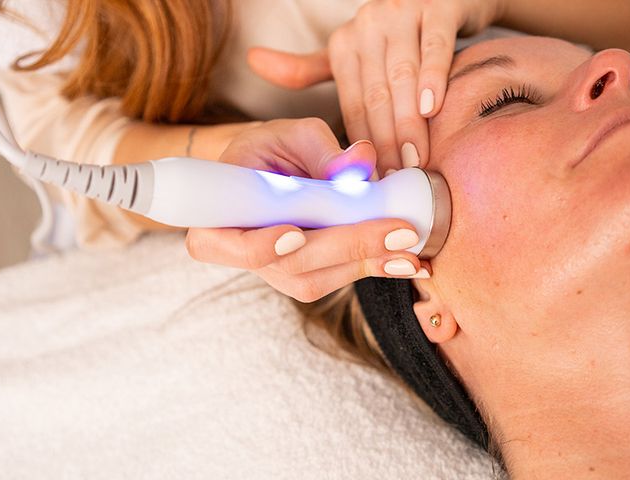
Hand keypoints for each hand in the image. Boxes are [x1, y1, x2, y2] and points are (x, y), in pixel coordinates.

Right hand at [185, 117, 429, 302]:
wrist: (268, 171)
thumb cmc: (270, 150)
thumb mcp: (289, 135)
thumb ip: (321, 148)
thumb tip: (361, 161)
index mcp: (218, 217)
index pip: (227, 244)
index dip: (258, 247)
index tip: (294, 235)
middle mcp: (243, 253)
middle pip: (290, 265)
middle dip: (348, 248)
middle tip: (397, 234)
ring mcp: (274, 271)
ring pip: (317, 279)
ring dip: (367, 264)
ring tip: (410, 251)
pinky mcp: (304, 275)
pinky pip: (337, 279)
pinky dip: (373, 268)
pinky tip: (407, 262)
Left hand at [247, 0, 504, 176]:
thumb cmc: (397, 35)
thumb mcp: (350, 51)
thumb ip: (308, 66)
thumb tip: (254, 60)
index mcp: (345, 44)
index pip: (352, 104)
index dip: (361, 143)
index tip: (372, 180)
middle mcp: (368, 26)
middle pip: (375, 94)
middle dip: (385, 141)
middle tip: (395, 177)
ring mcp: (402, 14)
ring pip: (402, 75)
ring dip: (408, 121)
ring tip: (415, 158)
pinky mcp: (438, 7)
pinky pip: (434, 46)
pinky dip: (432, 78)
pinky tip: (431, 108)